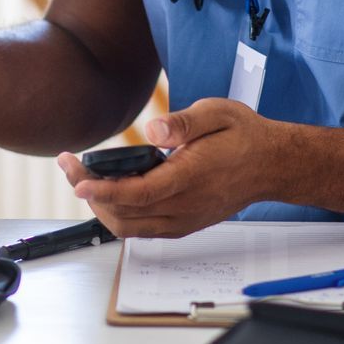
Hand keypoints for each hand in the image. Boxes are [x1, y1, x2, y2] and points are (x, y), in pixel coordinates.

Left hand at [59, 99, 273, 238]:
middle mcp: (184, 206)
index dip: (101, 190)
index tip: (76, 178)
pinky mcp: (184, 224)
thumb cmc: (243, 136)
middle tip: (71, 167)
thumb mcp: (216, 113)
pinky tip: (110, 193)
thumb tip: (153, 130)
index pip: (136, 193)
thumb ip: (183, 122)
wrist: (271, 165)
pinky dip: (120, 215)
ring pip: (130, 227)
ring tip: (85, 179)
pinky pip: (144, 230)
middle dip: (90, 193)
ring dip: (102, 207)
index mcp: (189, 177)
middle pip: (124, 213)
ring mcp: (184, 219)